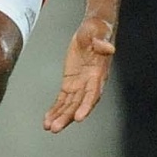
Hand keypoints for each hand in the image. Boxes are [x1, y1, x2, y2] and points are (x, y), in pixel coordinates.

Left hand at [46, 14, 113, 132]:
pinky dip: (55, 109)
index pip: (93, 94)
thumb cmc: (97, 30)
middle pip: (78, 104)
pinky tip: (47, 119)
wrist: (92, 29)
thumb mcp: (97, 32)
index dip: (86, 106)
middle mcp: (90, 83)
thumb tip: (109, 48)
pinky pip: (63, 99)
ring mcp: (80, 85)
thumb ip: (101, 42)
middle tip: (55, 128)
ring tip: (49, 127)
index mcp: (98, 74)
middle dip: (67, 117)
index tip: (79, 117)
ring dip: (59, 117)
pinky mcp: (71, 83)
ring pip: (69, 105)